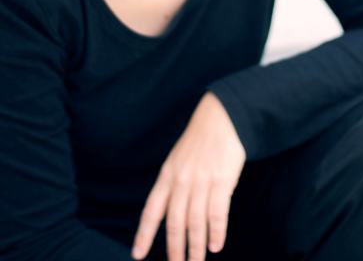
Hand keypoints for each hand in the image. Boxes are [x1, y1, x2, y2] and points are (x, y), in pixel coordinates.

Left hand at [131, 91, 245, 260]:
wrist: (221, 118)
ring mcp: (202, 181)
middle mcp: (182, 181)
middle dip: (174, 249)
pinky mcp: (221, 180)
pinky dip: (217, 231)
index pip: (152, 210)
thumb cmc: (199, 140)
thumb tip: (169, 212)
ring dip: (196, 246)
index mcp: (167, 175)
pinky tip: (216, 245)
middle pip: (175, 222)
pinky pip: (217, 212)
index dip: (144, 234)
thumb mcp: (177, 159)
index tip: (137, 254)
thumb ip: (173, 184)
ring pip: (195, 221)